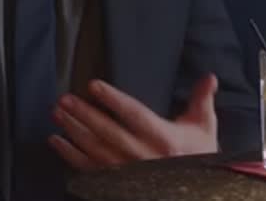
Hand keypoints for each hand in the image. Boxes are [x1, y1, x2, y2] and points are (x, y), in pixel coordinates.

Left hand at [49, 74, 219, 170]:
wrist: (195, 191)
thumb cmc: (198, 157)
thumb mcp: (204, 128)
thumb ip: (202, 100)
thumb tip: (209, 77)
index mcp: (164, 138)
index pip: (134, 115)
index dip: (113, 99)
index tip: (93, 86)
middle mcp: (144, 156)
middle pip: (108, 132)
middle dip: (84, 114)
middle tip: (64, 99)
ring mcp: (127, 172)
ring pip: (95, 150)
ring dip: (73, 131)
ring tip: (57, 114)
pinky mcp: (115, 184)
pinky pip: (88, 169)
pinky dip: (70, 156)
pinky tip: (57, 141)